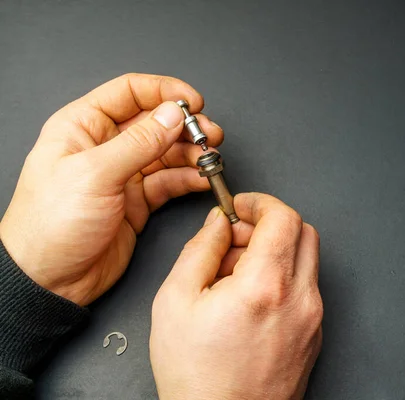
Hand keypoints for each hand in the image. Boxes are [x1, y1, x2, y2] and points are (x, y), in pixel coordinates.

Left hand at [0, 73, 223, 305]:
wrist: (49, 280)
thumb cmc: (50, 225)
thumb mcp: (95, 175)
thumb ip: (139, 143)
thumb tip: (172, 115)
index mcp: (82, 126)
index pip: (130, 92)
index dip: (165, 92)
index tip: (194, 103)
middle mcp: (105, 146)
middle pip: (155, 122)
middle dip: (186, 127)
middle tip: (209, 136)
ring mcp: (123, 174)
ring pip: (167, 152)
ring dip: (192, 154)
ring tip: (210, 160)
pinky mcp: (137, 201)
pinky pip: (169, 182)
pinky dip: (189, 179)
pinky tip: (202, 180)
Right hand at [150, 193, 322, 399]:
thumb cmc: (197, 377)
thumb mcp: (175, 302)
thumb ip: (200, 250)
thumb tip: (217, 224)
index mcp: (265, 285)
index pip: (283, 217)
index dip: (260, 203)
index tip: (241, 207)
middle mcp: (299, 299)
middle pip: (303, 232)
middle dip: (269, 224)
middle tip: (237, 239)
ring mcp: (312, 319)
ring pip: (306, 260)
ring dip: (276, 252)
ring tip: (237, 276)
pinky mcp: (314, 334)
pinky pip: (305, 288)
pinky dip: (283, 278)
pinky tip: (251, 299)